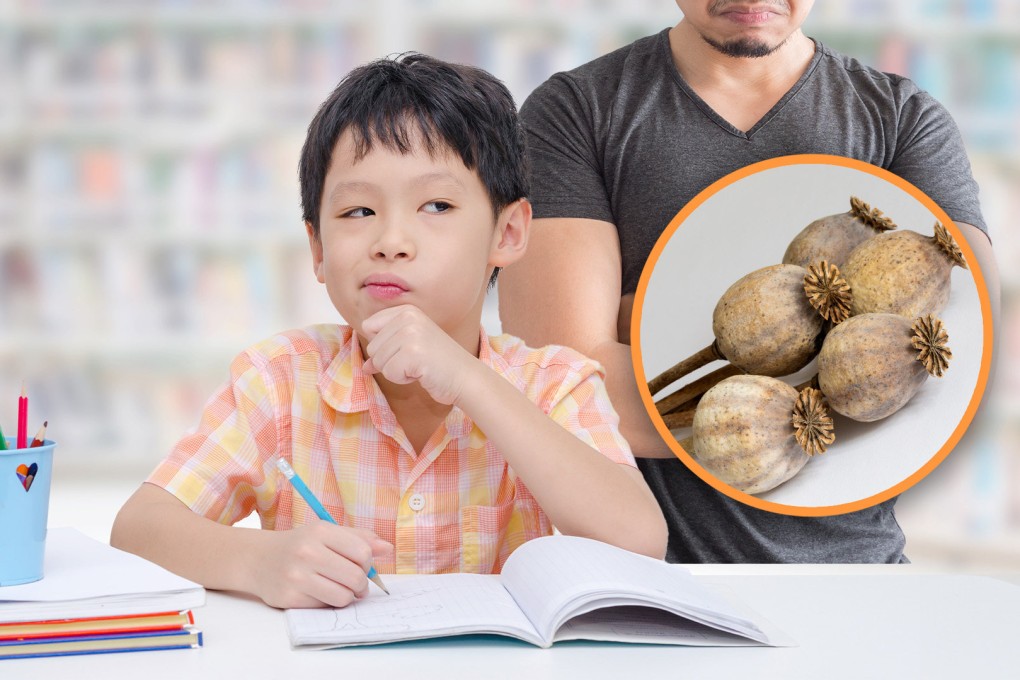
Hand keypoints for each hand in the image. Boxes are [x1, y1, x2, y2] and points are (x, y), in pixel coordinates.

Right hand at [248, 521, 391, 608]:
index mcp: (320, 531)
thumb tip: (388, 548)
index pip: (362, 552)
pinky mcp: (288, 598)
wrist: (258, 560)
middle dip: (361, 585)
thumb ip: (359, 538)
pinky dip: (327, 603)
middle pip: (355, 577)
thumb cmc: (300, 545)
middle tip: (356, 584)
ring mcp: (296, 576)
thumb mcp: (327, 533)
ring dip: (347, 596)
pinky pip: (324, 607)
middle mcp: (307, 552)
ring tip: (340, 589)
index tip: (362, 566)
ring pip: (343, 597)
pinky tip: (318, 592)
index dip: (368, 563)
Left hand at [361, 304, 476, 404]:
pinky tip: (421, 373)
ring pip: (379, 361)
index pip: (369, 326)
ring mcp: (410, 334)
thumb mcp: (411, 346)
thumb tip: (365, 366)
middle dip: (390, 361)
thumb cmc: (439, 362)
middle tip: (415, 359)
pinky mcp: (413, 353)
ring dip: (397, 371)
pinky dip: (403, 379)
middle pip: (372, 346)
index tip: (405, 349)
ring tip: (420, 365)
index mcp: (406, 310)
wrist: (465, 376)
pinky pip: (389, 373)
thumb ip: (385, 350)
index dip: (383, 344)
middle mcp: (407, 317)